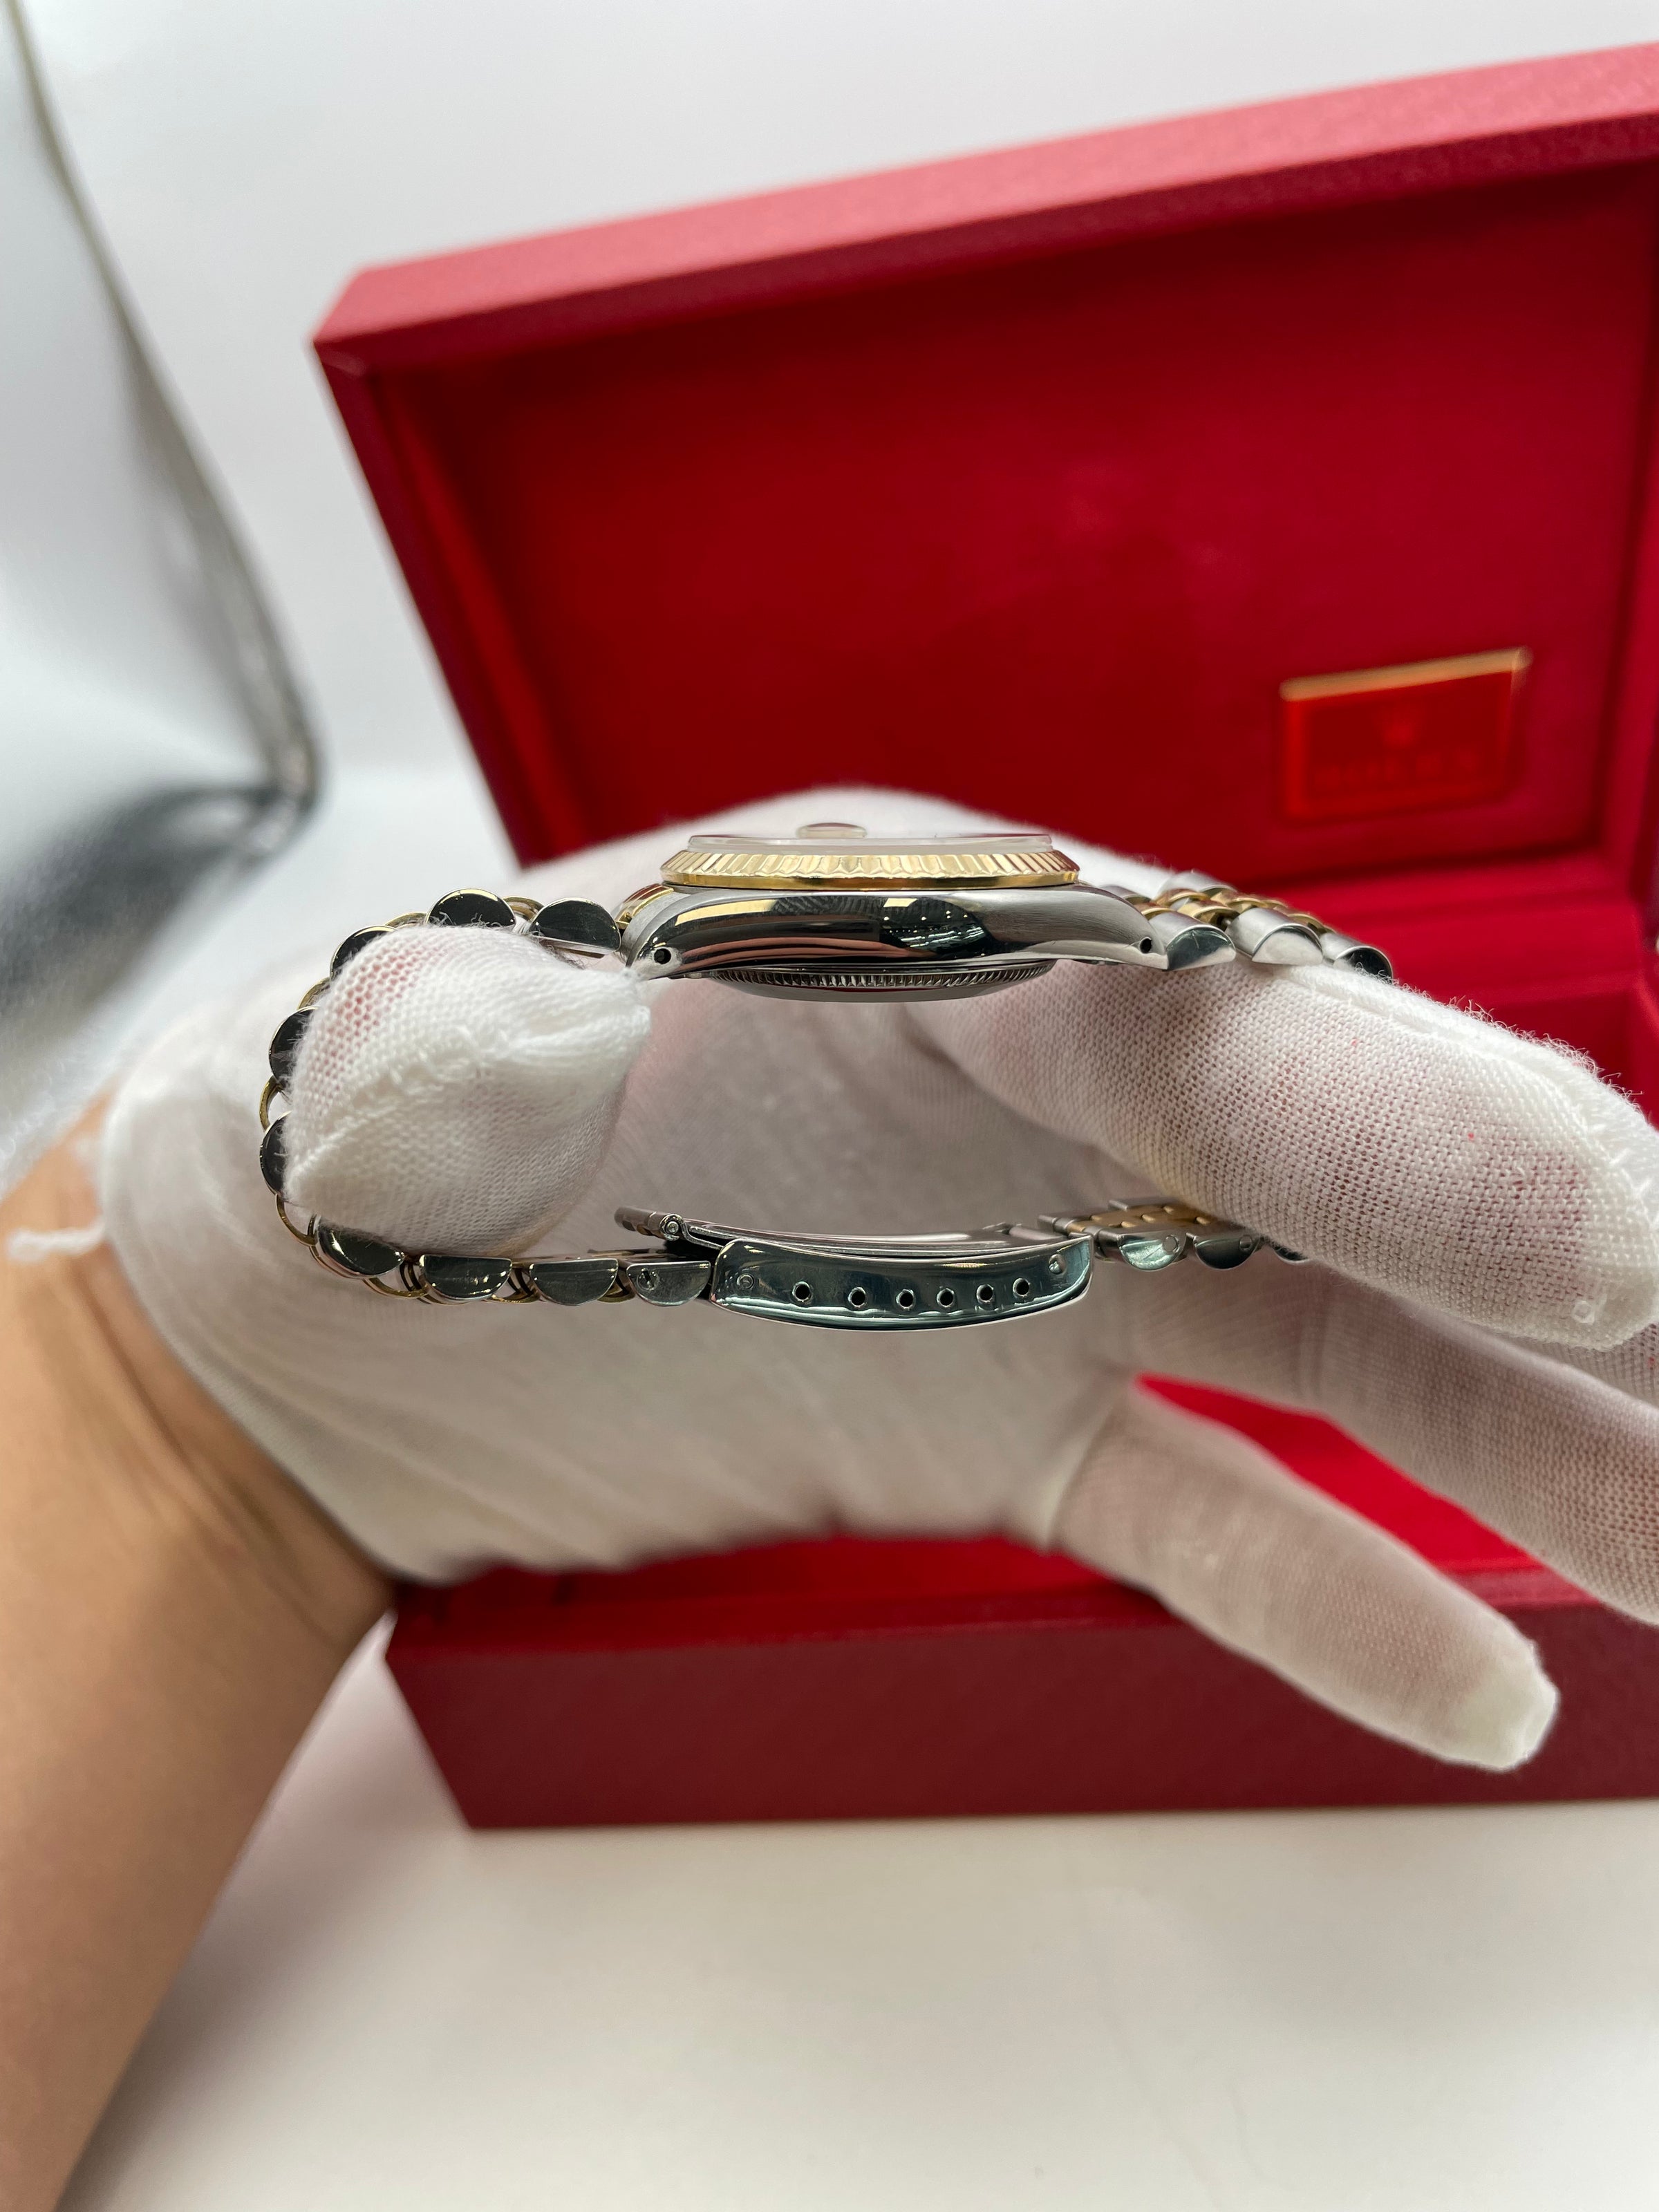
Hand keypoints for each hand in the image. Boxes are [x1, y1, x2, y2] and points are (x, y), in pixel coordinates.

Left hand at [102, 788, 1658, 1770]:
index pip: (1254, 1033)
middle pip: (1364, 1193)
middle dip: (1575, 1283)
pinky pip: (1199, 1508)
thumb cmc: (410, 1102)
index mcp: (967, 949)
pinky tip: (1481, 1673)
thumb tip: (1051, 959)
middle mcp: (1047, 1105)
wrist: (309, 1291)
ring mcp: (1038, 1273)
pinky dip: (1334, 1590)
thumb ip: (789, 989)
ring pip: (1338, 1362)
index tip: (1621, 1235)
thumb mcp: (545, 1012)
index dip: (1446, 1135)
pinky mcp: (990, 1423)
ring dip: (1529, 1455)